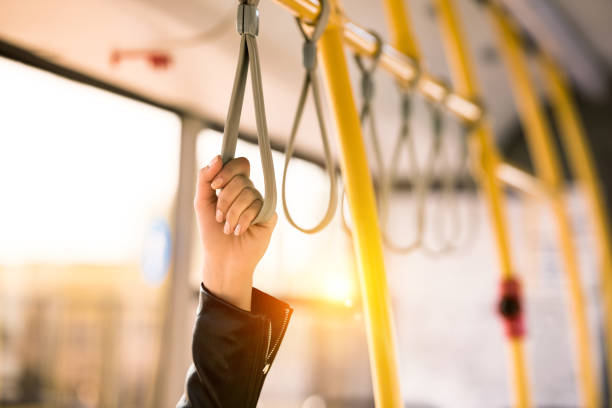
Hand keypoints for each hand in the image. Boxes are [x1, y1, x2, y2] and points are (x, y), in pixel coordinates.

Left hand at [194, 155, 277, 310]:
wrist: (222, 258)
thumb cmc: (211, 231)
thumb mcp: (202, 202)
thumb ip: (205, 178)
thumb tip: (218, 157)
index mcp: (235, 185)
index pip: (239, 164)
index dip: (227, 170)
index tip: (214, 186)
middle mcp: (250, 191)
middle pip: (241, 179)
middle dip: (225, 199)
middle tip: (219, 217)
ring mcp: (261, 203)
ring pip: (248, 193)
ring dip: (232, 213)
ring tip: (227, 228)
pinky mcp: (269, 215)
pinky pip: (258, 207)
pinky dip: (243, 221)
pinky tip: (239, 231)